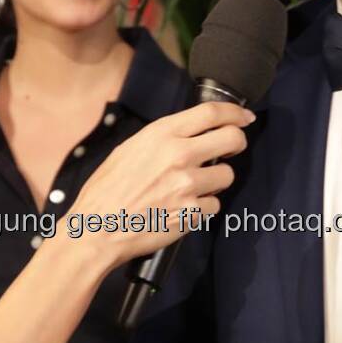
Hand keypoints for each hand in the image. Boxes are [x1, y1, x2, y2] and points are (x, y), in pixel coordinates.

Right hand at [70, 102, 252, 266]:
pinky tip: (182, 208)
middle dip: (237, 142)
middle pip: (232, 138)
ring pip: (227, 175)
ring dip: (216, 181)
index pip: (211, 112)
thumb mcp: (128, 150)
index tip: (244, 117)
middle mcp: (178, 155)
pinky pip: (214, 205)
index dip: (235, 113)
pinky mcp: (191, 213)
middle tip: (231, 148)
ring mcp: (187, 185)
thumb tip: (187, 134)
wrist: (97, 229)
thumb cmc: (106, 191)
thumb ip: (160, 139)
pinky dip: (203, 207)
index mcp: (161, 134)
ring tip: (194, 187)